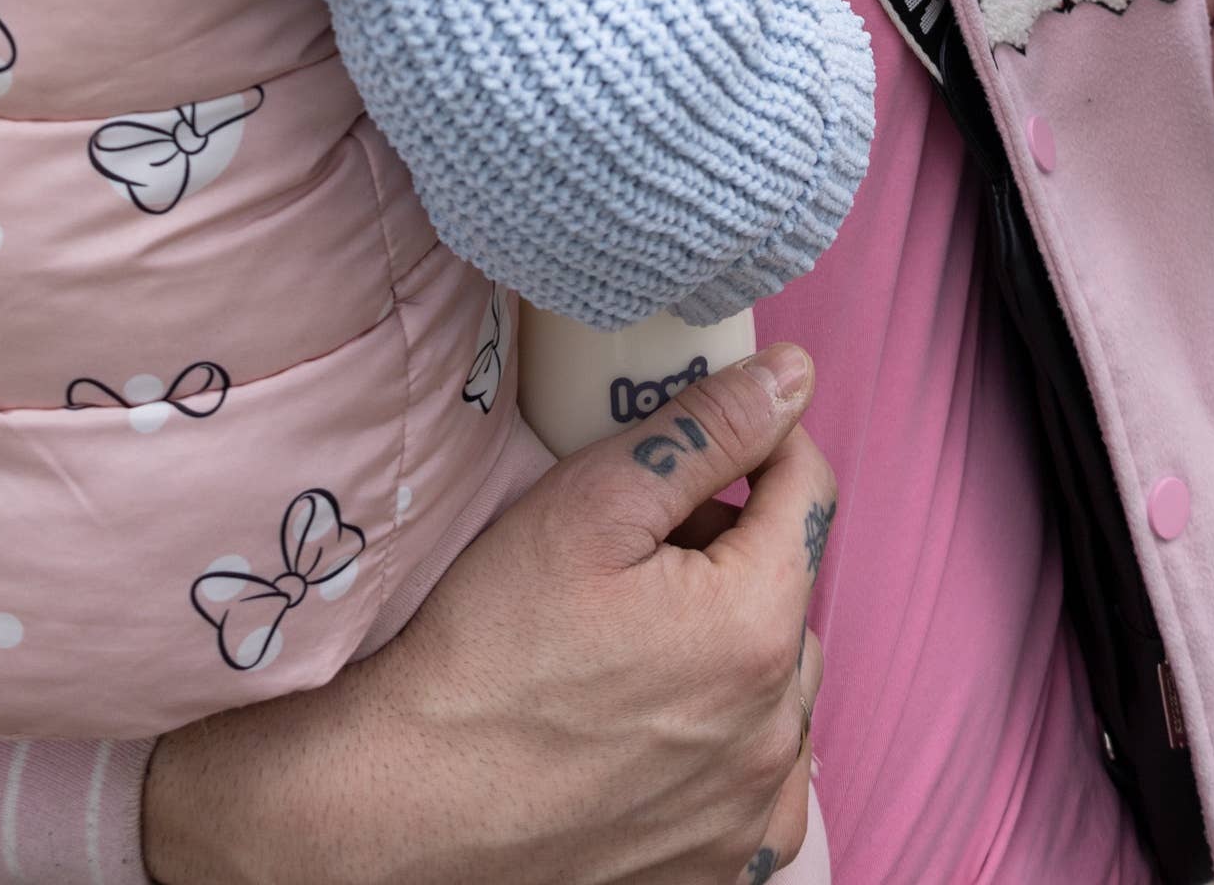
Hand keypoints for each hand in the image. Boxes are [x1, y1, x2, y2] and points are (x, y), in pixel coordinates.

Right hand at [143, 341, 833, 884]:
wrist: (406, 802)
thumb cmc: (487, 646)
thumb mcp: (589, 504)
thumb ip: (706, 432)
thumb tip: (793, 378)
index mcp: (755, 627)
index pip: (807, 493)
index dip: (759, 448)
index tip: (701, 446)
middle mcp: (775, 729)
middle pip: (790, 591)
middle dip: (736, 551)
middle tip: (643, 549)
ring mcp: (750, 810)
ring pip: (781, 686)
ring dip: (737, 647)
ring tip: (640, 639)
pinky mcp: (720, 866)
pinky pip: (762, 782)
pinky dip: (731, 742)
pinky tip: (657, 725)